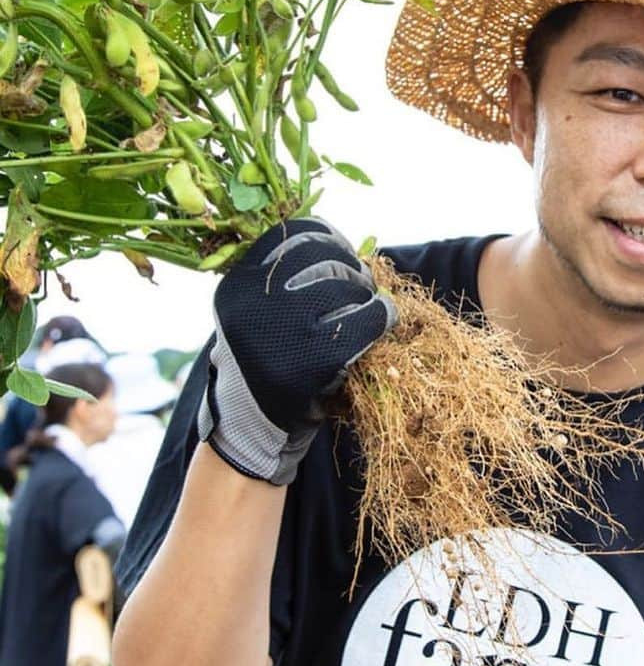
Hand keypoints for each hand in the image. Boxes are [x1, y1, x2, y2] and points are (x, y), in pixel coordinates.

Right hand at [198, 218, 396, 483]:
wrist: (251, 431)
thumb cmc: (264, 364)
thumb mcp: (256, 314)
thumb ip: (284, 279)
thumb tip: (346, 245)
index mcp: (237, 285)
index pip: (292, 234)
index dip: (327, 237)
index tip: (342, 250)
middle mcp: (254, 302)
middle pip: (325, 256)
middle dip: (351, 268)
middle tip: (360, 285)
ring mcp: (283, 330)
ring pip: (347, 286)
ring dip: (367, 293)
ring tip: (368, 307)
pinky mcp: (313, 359)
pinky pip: (365, 320)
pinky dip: (383, 316)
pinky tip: (385, 320)